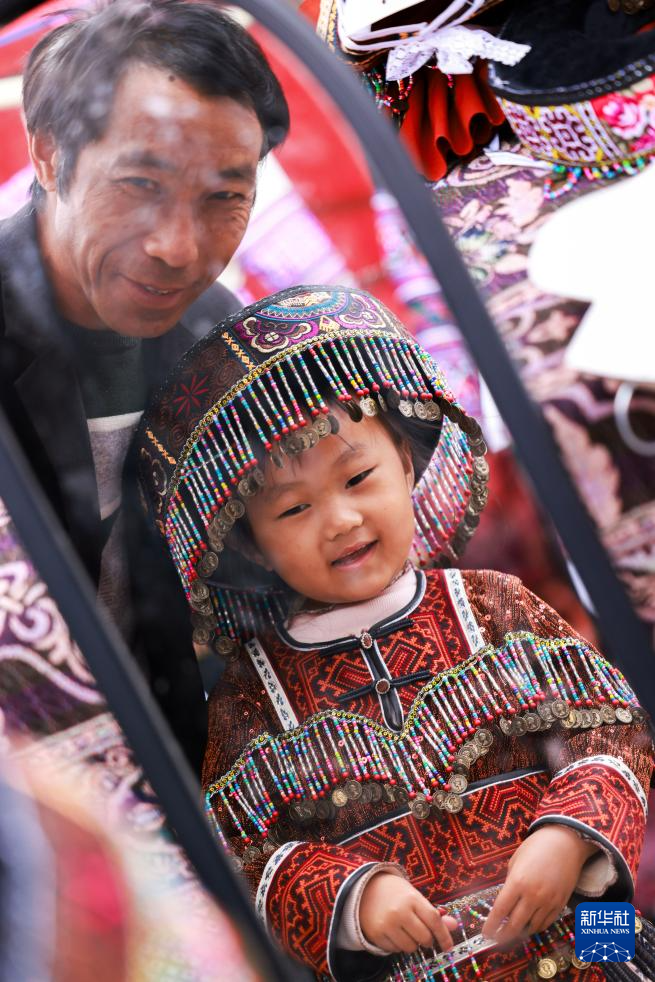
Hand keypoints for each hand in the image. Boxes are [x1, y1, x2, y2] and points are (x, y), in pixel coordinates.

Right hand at [359, 873, 456, 953]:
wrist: (365, 888)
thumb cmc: (396, 893)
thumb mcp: (415, 897)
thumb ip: (433, 913)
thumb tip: (454, 926)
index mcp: (412, 898)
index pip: (434, 920)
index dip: (444, 935)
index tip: (449, 946)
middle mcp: (400, 911)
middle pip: (424, 937)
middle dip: (428, 940)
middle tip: (424, 935)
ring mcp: (387, 924)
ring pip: (411, 947)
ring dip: (413, 944)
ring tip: (407, 931)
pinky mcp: (377, 934)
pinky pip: (395, 950)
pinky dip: (398, 945)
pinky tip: (394, 933)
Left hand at [482, 825, 598, 945]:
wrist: (566, 843)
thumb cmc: (536, 847)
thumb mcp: (516, 861)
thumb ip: (510, 882)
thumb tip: (506, 901)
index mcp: (517, 882)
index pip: (500, 910)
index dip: (491, 925)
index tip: (485, 934)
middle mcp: (532, 895)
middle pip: (515, 925)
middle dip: (503, 935)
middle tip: (496, 939)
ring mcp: (548, 902)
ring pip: (531, 927)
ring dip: (519, 933)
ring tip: (511, 933)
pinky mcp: (560, 904)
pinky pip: (545, 923)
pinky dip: (535, 927)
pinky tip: (528, 926)